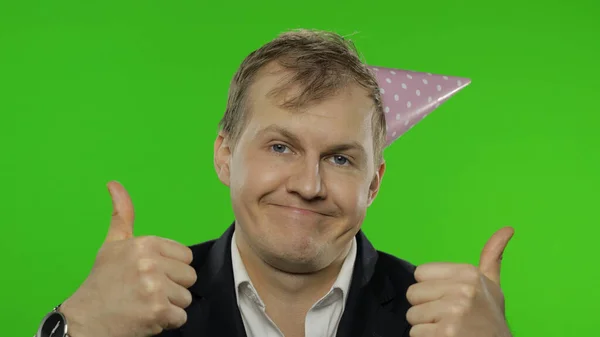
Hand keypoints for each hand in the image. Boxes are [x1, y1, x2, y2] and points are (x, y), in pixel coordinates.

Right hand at [59, 181, 197, 336]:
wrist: (84, 321)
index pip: (185, 256)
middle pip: (189, 277)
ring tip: (144, 304)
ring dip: (169, 305)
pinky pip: (181, 317)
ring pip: (186, 298)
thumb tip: (114, 184)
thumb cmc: (101, 283)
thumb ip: (122, 215)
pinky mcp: (157, 311)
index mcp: (146, 244)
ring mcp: (155, 287)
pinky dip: (166, 321)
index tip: (149, 274)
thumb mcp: (112, 244)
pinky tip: (146, 316)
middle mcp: (151, 263)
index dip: (170, 268)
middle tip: (146, 291)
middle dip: (172, 287)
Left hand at [406, 227, 514, 336]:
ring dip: (426, 326)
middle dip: (426, 308)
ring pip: (412, 315)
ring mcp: (454, 312)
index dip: (431, 288)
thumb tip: (507, 228)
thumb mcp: (492, 286)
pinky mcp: (445, 333)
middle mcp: (463, 290)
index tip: (448, 298)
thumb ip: (492, 257)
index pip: (420, 273)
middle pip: (413, 294)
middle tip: (448, 316)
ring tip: (447, 327)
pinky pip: (416, 333)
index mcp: (469, 273)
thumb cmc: (489, 318)